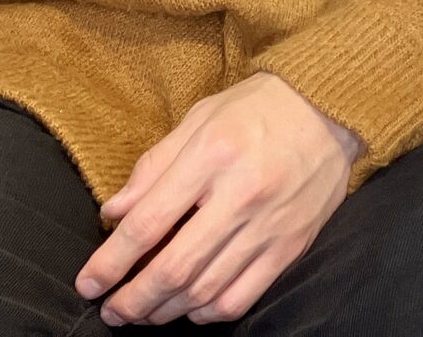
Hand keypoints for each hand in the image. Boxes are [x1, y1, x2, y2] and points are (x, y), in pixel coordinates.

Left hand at [76, 73, 359, 325]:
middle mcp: (241, 194)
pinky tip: (190, 309)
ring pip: (205, 289)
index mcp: (212, 154)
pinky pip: (243, 296)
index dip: (111, 261)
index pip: (148, 222)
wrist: (333, 109)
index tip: (88, 282)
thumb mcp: (201, 118)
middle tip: (111, 311)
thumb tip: (114, 212)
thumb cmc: (260, 108)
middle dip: (133, 299)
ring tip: (142, 314)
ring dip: (165, 311)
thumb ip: (156, 166)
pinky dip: (209, 312)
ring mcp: (269, 225)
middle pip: (174, 267)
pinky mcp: (291, 246)